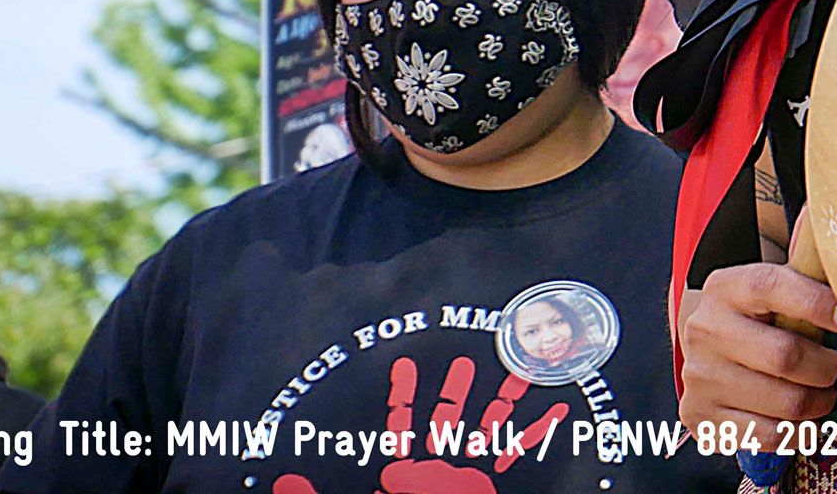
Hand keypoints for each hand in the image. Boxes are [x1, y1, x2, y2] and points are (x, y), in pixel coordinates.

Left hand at [273, 354, 568, 493]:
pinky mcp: (495, 485)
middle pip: (450, 420)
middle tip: (465, 356)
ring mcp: (472, 480)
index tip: (406, 364)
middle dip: (457, 389)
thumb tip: (281, 484)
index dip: (404, 395)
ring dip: (501, 398)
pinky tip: (556, 405)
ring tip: (516, 365)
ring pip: (489, 429)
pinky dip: (539, 429)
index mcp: (407, 476)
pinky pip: (520, 453)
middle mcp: (441, 474)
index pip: (404, 426)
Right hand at [678, 259, 836, 440]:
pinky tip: (803, 420)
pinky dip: (800, 433)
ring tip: (821, 395)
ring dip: (818, 404)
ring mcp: (702, 378)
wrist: (702, 354)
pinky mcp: (704, 419)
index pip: (770, 286)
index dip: (815, 303)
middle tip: (833, 368)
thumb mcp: (768, 294)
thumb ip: (805, 286)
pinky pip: (773, 437)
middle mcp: (706, 330)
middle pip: (785, 356)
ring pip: (786, 404)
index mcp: (725, 289)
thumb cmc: (752, 322)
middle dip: (825, 368)